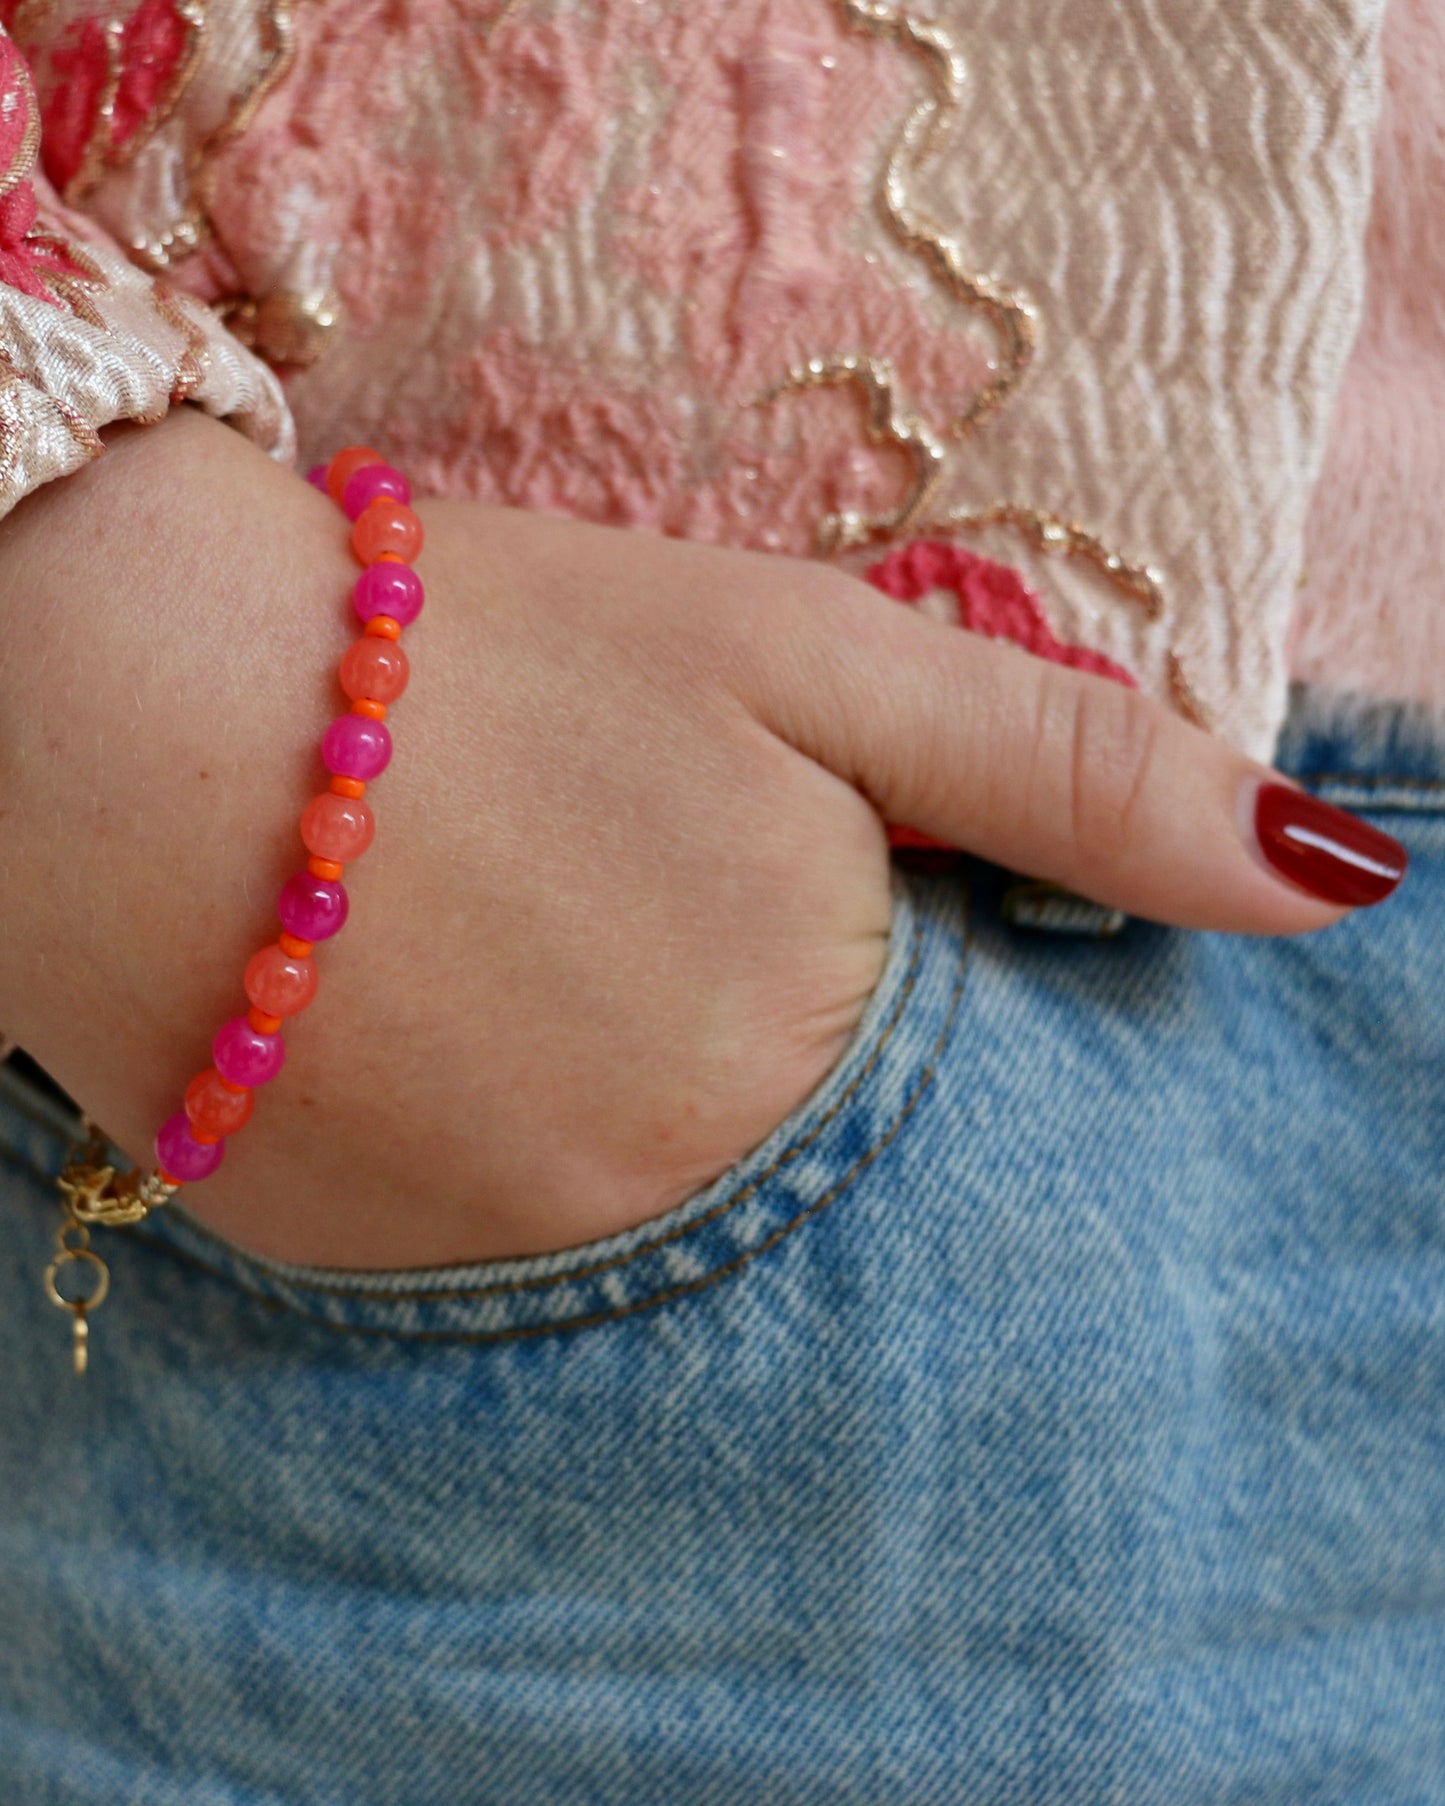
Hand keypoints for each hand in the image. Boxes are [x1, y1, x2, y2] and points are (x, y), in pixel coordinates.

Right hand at [0, 411, 1401, 1267]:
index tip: (788, 884)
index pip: (960, 1089)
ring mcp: (512, 1263)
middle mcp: (675, 1202)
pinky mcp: (371, 1274)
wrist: (132, 717)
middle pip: (813, 1165)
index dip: (893, 967)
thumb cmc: (492, 657)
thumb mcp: (812, 663)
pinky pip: (508, 1244)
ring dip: (625, 1097)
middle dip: (757, 1036)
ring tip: (518, 949)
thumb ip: (1079, 782)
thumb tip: (1332, 885)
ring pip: (657, 1214)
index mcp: (812, 1045)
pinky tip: (433, 1023)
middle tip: (622, 900)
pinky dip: (505, 1148)